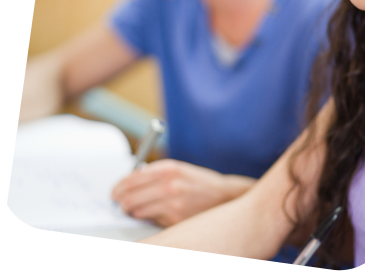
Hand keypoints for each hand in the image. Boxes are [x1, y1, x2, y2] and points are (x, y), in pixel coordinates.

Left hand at [111, 158, 255, 226]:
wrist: (224, 196)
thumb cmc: (199, 182)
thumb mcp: (178, 170)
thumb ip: (155, 174)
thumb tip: (129, 184)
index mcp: (168, 168)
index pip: (132, 179)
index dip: (119, 187)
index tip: (114, 192)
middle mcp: (169, 185)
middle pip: (130, 198)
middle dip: (121, 202)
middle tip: (119, 204)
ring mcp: (173, 204)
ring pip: (138, 212)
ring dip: (133, 212)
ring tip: (135, 210)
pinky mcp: (176, 220)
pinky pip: (151, 221)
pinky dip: (148, 219)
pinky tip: (153, 214)